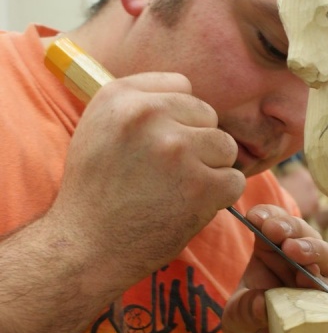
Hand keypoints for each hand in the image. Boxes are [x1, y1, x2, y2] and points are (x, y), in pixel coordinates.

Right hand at [48, 73, 245, 293]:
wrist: (87, 246)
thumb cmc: (95, 191)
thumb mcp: (99, 128)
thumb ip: (139, 103)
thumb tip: (187, 94)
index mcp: (120, 95)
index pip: (181, 86)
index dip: (179, 117)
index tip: (161, 142)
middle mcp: (149, 114)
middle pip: (207, 115)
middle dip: (197, 144)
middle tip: (168, 174)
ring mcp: (177, 149)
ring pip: (225, 146)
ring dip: (211, 169)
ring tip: (179, 190)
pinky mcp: (200, 185)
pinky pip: (234, 180)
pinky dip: (220, 197)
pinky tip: (190, 207)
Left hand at [222, 205, 327, 332]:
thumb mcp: (236, 325)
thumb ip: (245, 308)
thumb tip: (263, 298)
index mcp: (269, 261)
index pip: (272, 227)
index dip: (269, 216)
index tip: (257, 217)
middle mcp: (298, 269)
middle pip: (302, 236)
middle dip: (291, 229)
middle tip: (278, 232)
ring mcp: (322, 287)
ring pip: (326, 257)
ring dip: (313, 249)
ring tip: (296, 252)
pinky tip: (319, 282)